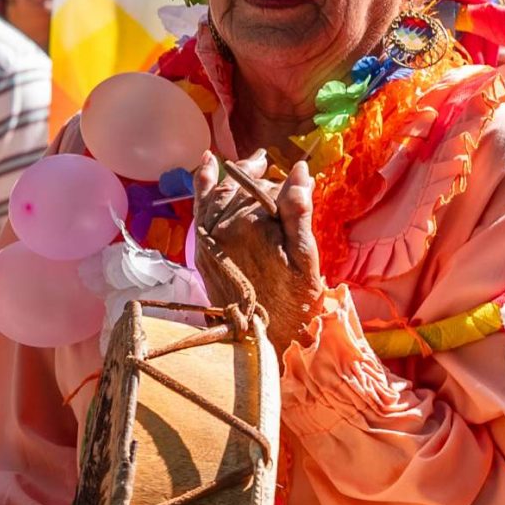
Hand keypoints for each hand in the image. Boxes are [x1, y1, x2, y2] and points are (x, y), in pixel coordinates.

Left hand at [194, 155, 326, 338]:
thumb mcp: (305, 257)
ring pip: (221, 194)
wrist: (261, 341)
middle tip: (267, 164)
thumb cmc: (293, 302)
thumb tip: (299, 170)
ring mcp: (208, 237)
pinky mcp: (202, 249)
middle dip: (258, 176)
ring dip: (234, 176)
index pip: (268, 191)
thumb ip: (298, 211)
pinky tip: (207, 164)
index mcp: (252, 225)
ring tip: (251, 163)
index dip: (284, 189)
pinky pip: (200, 206)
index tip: (297, 188)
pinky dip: (202, 183)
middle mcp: (224, 226)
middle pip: (242, 189)